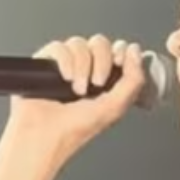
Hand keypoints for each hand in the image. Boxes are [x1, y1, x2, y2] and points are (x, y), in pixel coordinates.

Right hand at [7, 34, 145, 153]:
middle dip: (102, 61)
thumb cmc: (75, 129)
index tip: (121, 61)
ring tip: (78, 89)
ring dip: (83, 66)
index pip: (117, 51)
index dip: (121, 51)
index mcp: (105, 81)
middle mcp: (86, 71)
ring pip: (79, 43)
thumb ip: (133, 81)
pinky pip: (58, 47)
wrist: (44, 136)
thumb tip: (135, 51)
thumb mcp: (116, 107)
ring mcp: (64, 66)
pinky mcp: (44, 64)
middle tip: (98, 83)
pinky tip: (65, 78)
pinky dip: (64, 61)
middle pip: (99, 43)